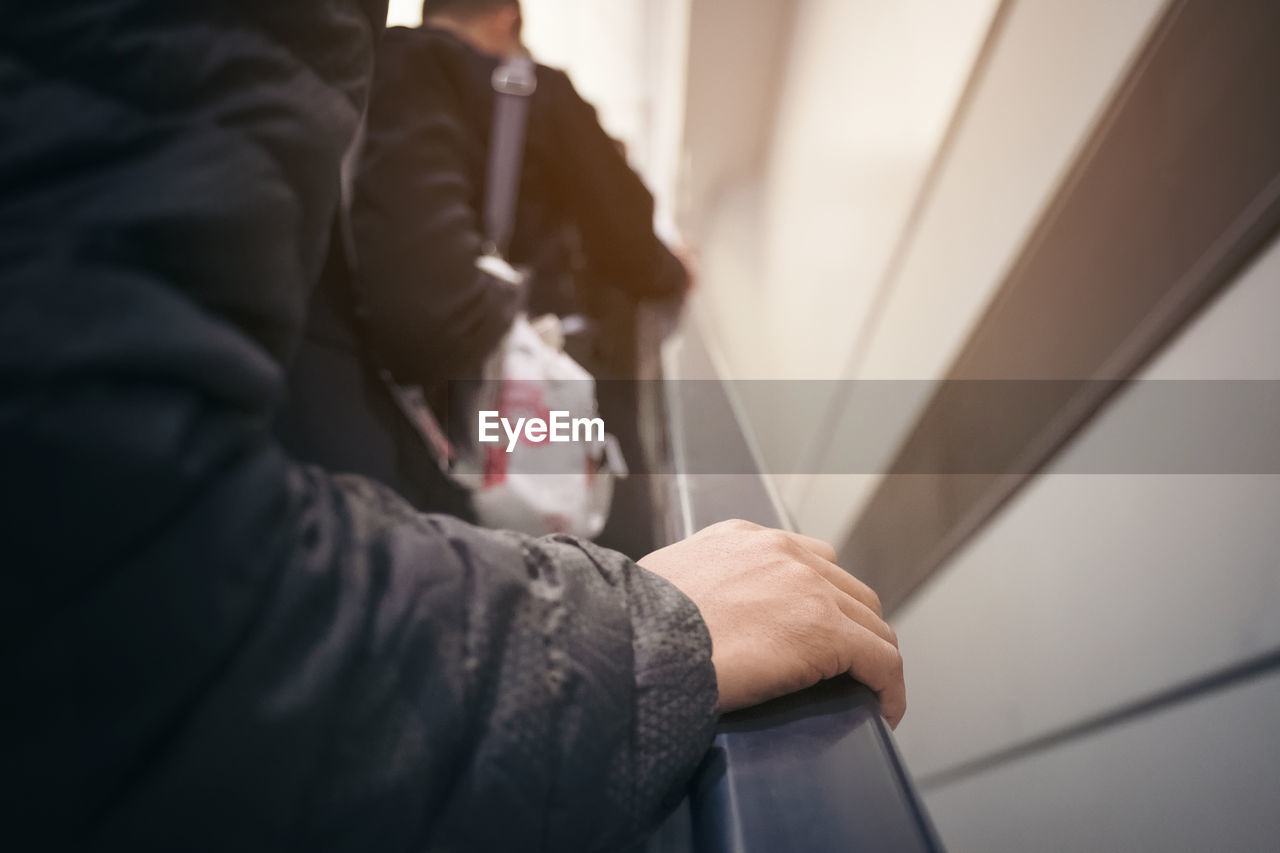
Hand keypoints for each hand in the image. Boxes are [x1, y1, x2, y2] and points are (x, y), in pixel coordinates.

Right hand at [639, 519, 904, 726]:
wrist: (637, 643)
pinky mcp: (827, 632)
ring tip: (868, 692)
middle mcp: (782, 552)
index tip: (816, 631)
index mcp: (743, 538)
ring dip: (873, 658)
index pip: (805, 560)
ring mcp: (809, 588)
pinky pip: (882, 661)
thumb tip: (693, 619)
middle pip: (847, 589)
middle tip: (846, 667)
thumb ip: (695, 588)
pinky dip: (889, 687)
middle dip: (852, 627)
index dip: (818, 600)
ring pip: (872, 623)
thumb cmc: (635, 626)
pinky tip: (883, 710)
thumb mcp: (665, 583)